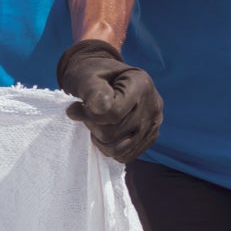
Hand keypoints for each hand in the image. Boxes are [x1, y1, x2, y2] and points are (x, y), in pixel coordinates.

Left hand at [56, 39, 162, 160]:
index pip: (113, 114)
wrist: (107, 77)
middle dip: (94, 129)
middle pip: (114, 134)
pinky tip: (108, 133)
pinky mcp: (151, 134)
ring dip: (101, 141)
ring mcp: (155, 120)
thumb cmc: (93, 75)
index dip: (89, 117)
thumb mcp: (86, 76)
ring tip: (98, 125)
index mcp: (141, 84)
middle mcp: (154, 103)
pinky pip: (129, 155)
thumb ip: (92, 90)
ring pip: (121, 149)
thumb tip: (98, 108)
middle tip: (87, 116)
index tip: (74, 108)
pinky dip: (113, 149)